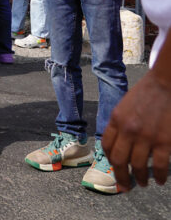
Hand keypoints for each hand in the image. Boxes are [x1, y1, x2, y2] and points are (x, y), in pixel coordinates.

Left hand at [102, 68, 170, 190]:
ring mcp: (146, 136)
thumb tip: (117, 144)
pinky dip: (159, 176)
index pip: (107, 147)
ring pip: (137, 165)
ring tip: (142, 183)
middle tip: (124, 186)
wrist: (165, 84)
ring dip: (139, 178)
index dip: (110, 160)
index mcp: (116, 120)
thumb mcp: (124, 107)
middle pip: (119, 160)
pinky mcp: (164, 141)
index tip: (114, 168)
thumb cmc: (145, 95)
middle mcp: (128, 129)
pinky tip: (159, 180)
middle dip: (120, 176)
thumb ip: (119, 124)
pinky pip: (159, 165)